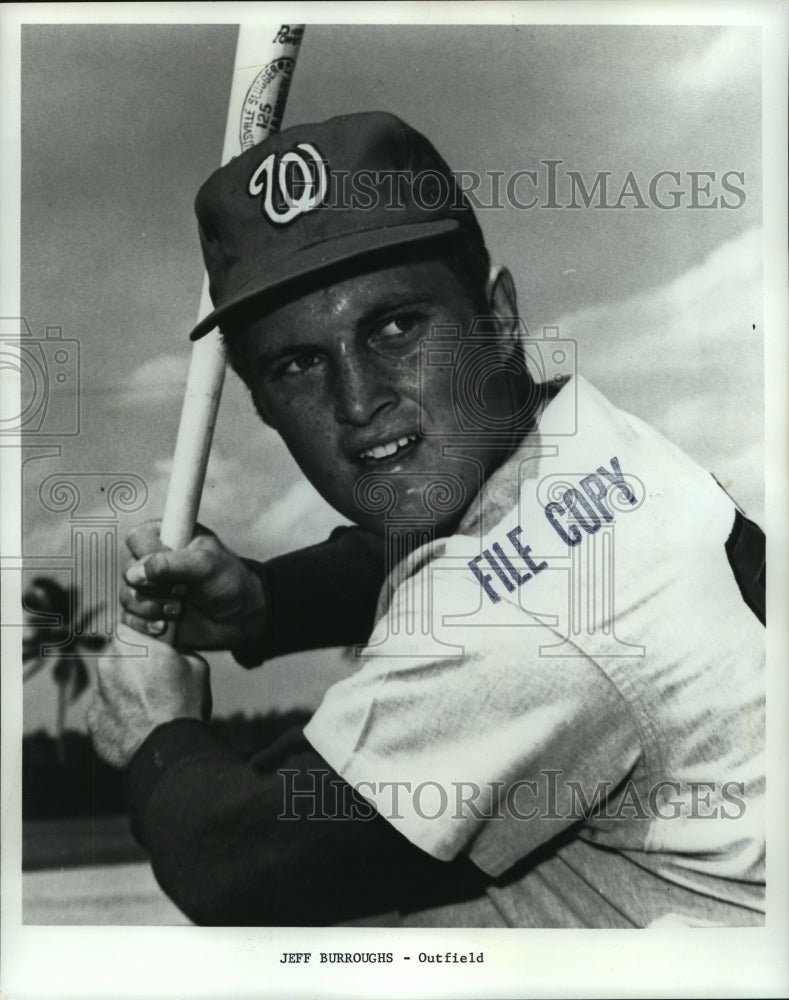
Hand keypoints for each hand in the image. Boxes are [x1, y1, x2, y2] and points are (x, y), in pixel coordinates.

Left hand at [87, 623, 210, 768]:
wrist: (168, 750)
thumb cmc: (184, 703)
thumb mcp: (196, 664)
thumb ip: (177, 650)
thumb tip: (173, 651)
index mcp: (128, 644)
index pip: (127, 628)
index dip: (141, 638)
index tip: (153, 650)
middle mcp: (106, 666)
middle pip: (117, 658)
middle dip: (132, 666)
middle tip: (155, 682)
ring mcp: (97, 695)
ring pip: (111, 686)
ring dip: (125, 692)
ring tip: (151, 708)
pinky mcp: (94, 722)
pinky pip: (107, 713)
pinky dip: (120, 717)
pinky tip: (141, 725)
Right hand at [120, 520, 265, 650]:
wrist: (240, 617)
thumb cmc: (226, 581)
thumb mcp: (205, 565)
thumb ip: (170, 565)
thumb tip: (134, 573)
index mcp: (165, 536)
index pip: (137, 539)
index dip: (151, 557)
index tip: (177, 570)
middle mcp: (151, 561)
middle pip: (128, 571)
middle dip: (156, 588)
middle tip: (183, 592)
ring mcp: (148, 588)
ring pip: (127, 597)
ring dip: (152, 608)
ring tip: (178, 610)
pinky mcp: (146, 613)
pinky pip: (128, 620)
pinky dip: (145, 625)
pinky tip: (165, 626)